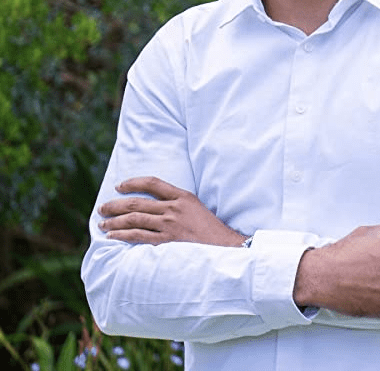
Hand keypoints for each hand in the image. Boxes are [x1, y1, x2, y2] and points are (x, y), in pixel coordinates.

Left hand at [98, 176, 245, 246]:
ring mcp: (169, 225)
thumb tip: (156, 206)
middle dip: (116, 205)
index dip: (133, 182)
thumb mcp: (197, 208)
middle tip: (103, 207)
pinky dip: (123, 236)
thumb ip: (177, 204)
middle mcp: (174, 208)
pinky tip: (112, 237)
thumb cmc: (212, 230)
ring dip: (115, 221)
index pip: (153, 183)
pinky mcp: (166, 242)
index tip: (120, 186)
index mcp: (183, 196)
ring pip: (134, 219)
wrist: (226, 248)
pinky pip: (138, 237)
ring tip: (103, 223)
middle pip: (137, 202)